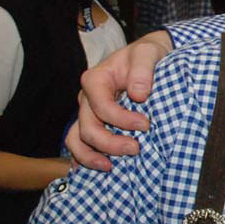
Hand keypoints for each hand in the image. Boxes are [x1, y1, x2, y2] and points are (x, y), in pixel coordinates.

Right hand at [65, 34, 172, 169]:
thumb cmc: (146, 55)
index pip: (101, 106)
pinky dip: (85, 158)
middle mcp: (87, 98)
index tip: (145, 125)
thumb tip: (138, 95)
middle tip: (136, 149)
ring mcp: (87, 112)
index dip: (121, 119)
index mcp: (96, 80)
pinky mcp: (94, 123)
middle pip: (88, 127)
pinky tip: (98, 169)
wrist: (147, 58)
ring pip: (77, 139)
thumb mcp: (147, 53)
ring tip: (110, 167)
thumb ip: (142, 70)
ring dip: (91, 156)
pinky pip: (80, 144)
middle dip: (109, 143)